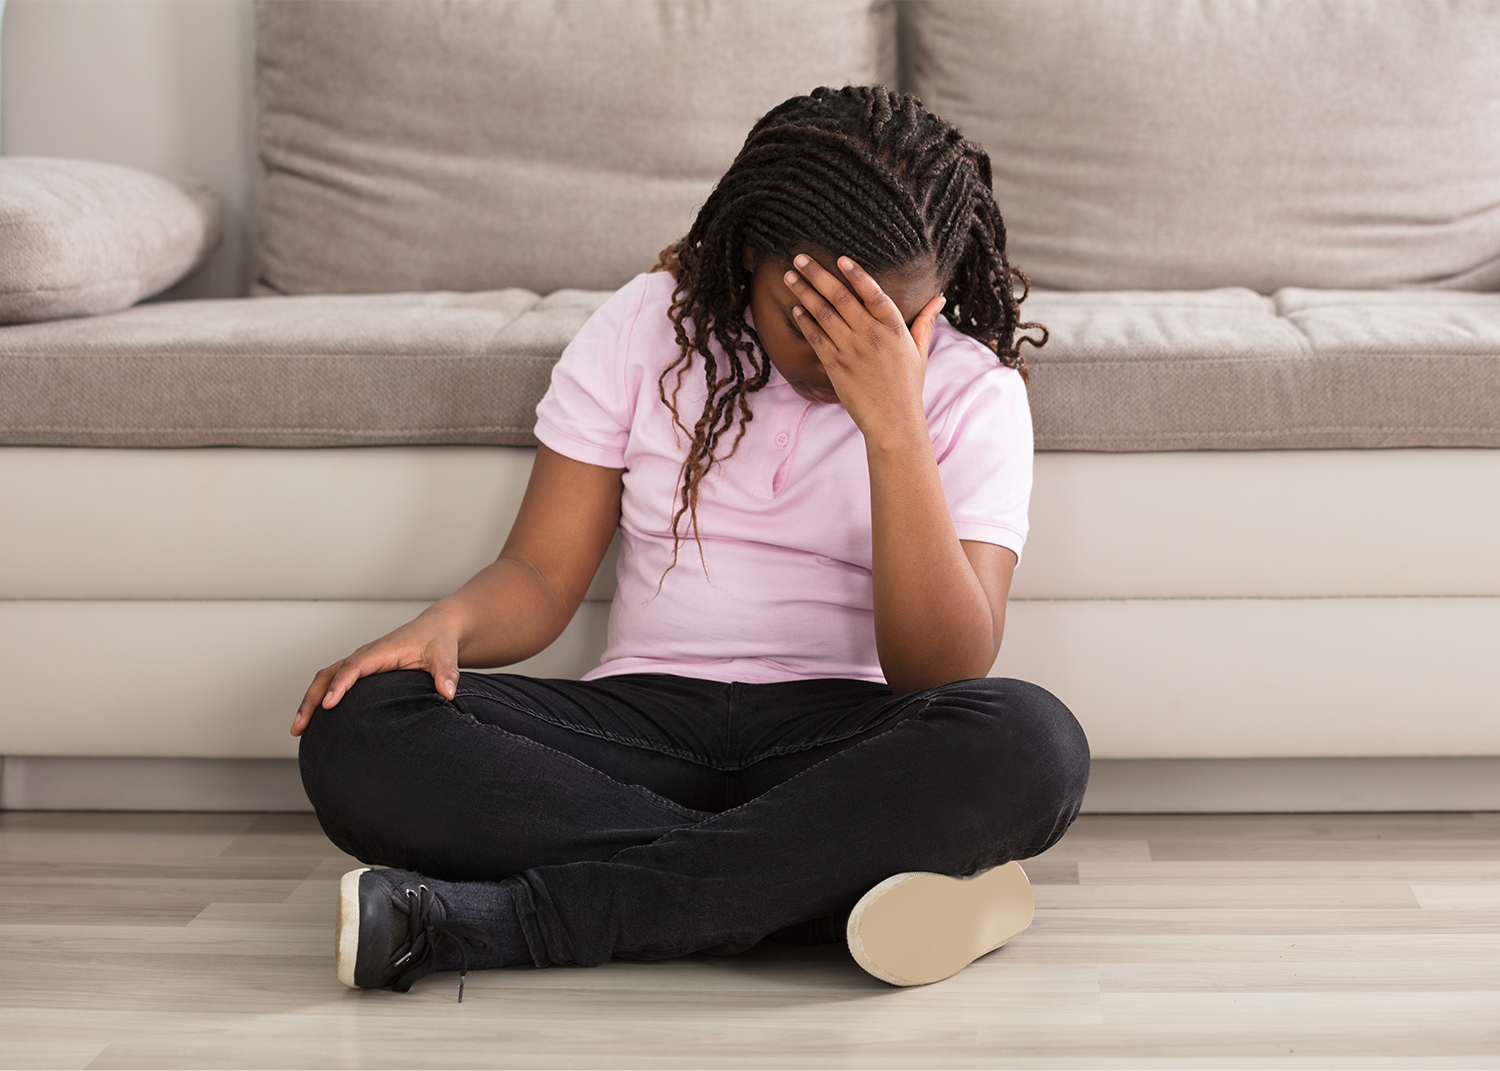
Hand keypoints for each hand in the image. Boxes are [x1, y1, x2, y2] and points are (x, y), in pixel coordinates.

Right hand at [290, 609, 461, 735]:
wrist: (435, 629)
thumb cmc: (438, 641)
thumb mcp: (446, 654)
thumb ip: (447, 672)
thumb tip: (448, 693)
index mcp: (381, 651)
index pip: (353, 667)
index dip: (340, 685)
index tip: (328, 705)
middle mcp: (365, 655)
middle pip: (328, 674)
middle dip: (311, 699)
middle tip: (300, 726)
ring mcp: (360, 663)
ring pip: (325, 679)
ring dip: (309, 702)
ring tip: (298, 729)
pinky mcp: (361, 671)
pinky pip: (333, 682)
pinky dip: (319, 699)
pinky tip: (316, 723)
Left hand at [783, 253, 945, 440]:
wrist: (893, 421)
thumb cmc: (907, 386)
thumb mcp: (920, 350)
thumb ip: (925, 321)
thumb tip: (940, 298)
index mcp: (893, 328)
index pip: (873, 293)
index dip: (856, 274)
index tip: (840, 258)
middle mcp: (871, 335)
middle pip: (840, 298)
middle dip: (817, 275)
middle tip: (800, 257)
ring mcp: (851, 350)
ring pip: (823, 314)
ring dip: (804, 292)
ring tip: (790, 276)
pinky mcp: (835, 366)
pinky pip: (816, 338)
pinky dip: (805, 321)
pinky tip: (796, 308)